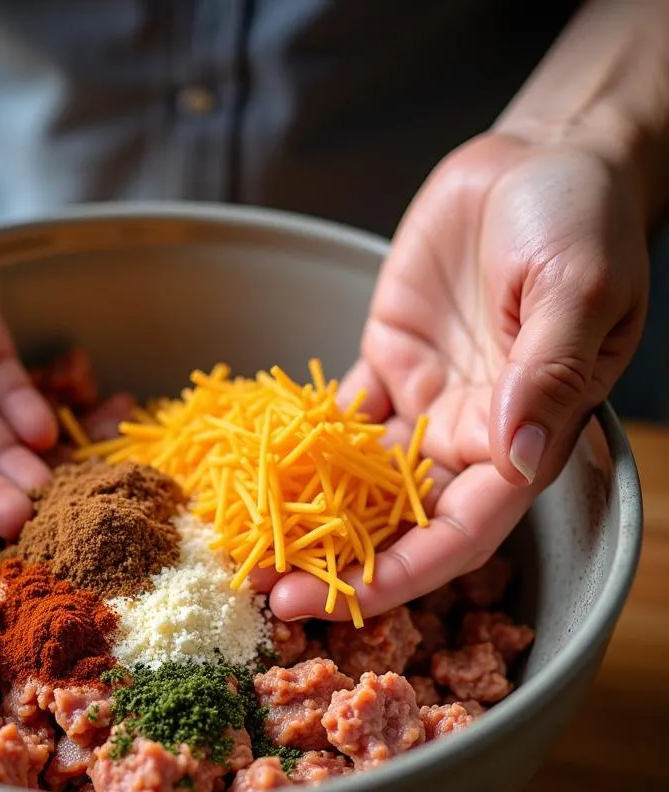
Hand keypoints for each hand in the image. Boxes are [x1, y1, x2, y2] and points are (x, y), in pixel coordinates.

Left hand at [270, 132, 648, 620]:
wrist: (540, 159)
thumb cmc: (580, 220)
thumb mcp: (577, 287)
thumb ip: (548, 372)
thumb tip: (518, 453)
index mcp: (522, 438)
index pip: (459, 535)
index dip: (397, 576)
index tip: (332, 602)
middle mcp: (465, 436)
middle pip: (397, 525)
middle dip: (334, 566)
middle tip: (264, 594)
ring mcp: (420, 402)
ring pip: (356, 482)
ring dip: (303, 518)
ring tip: (240, 548)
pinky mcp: (385, 362)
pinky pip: (335, 418)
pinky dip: (295, 445)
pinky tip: (249, 471)